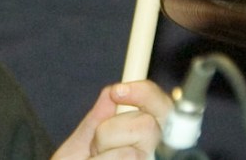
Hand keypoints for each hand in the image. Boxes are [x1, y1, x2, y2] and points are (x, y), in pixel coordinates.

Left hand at [53, 80, 171, 159]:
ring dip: (101, 155)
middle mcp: (152, 156)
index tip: (117, 92)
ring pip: (130, 152)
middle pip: (147, 126)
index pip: (163, 108)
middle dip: (110, 131)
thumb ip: (98, 120)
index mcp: (142, 141)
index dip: (145, 93)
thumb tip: (111, 93)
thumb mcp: (82, 145)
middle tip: (96, 148)